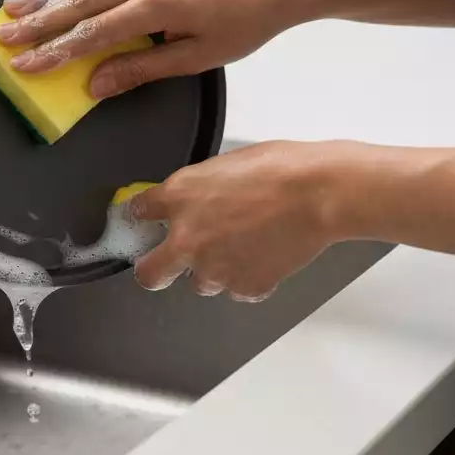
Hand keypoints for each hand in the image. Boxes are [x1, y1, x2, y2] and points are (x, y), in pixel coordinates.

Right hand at [0, 0, 314, 97]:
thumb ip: (140, 69)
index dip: (54, 51)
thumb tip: (93, 85)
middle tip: (1, 36)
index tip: (24, 64)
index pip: (93, 33)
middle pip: (79, 2)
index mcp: (159, 5)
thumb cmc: (242, 26)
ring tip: (11, 8)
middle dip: (37, 22)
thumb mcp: (195, 58)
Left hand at [129, 140, 363, 301]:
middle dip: (153, 268)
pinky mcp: (245, 287)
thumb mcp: (221, 164)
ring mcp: (215, 269)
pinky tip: (261, 254)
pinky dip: (245, 277)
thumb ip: (195, 188)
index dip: (142, 216)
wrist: (317, 193)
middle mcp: (188, 239)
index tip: (147, 219)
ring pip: (198, 283)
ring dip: (210, 270)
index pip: (138, 212)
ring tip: (237, 246)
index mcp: (178, 197)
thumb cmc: (277, 169)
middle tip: (165, 260)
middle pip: (149, 274)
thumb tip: (189, 200)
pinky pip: (236, 289)